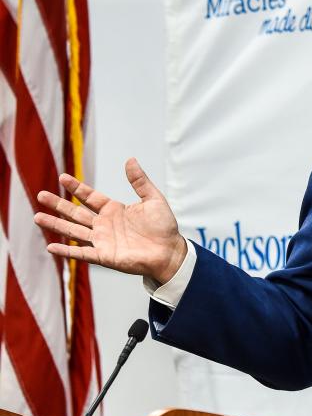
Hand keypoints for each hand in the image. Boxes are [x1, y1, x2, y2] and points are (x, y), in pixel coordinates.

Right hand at [33, 158, 186, 282]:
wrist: (170, 251)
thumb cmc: (164, 227)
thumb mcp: (153, 199)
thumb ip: (140, 181)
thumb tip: (130, 160)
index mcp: (114, 210)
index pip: (90, 197)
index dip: (76, 188)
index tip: (62, 177)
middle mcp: (104, 225)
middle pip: (76, 213)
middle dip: (58, 204)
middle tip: (40, 195)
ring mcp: (102, 241)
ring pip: (73, 231)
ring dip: (55, 225)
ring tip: (37, 217)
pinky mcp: (104, 256)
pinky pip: (81, 253)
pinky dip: (66, 251)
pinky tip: (50, 247)